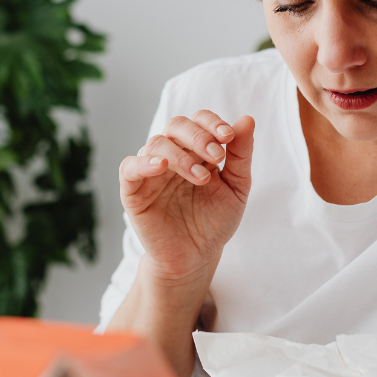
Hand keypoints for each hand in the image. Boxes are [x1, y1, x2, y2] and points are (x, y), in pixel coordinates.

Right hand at [118, 111, 255, 283]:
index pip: (199, 121)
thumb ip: (241, 155)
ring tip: (202, 178)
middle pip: (176, 125)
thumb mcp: (237, 187)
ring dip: (180, 155)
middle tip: (216, 156)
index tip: (229, 137)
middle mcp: (172, 155)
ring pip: (156, 144)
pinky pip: (129, 167)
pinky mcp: (133, 191)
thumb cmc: (215, 221)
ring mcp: (151, 171)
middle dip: (198, 136)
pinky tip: (161, 167)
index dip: (212, 123)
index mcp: (196, 150)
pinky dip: (143, 163)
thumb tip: (247, 119)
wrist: (197, 257)